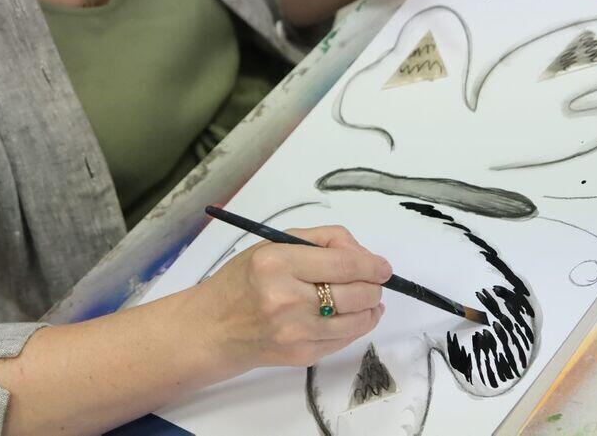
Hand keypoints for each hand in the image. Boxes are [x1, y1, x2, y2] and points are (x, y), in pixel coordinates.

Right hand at [190, 225, 390, 372]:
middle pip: (357, 293)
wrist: (214, 328)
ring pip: (358, 320)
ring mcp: (295, 331)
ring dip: (370, 307)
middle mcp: (286, 298)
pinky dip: (356, 326)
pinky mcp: (302, 355)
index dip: (372, 265)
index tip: (382, 266)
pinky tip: (352, 316)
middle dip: (374, 286)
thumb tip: (363, 255)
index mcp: (277, 262)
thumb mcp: (272, 246)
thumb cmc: (243, 281)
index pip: (343, 263)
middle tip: (373, 281)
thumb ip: (320, 241)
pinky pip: (345, 339)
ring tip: (367, 299)